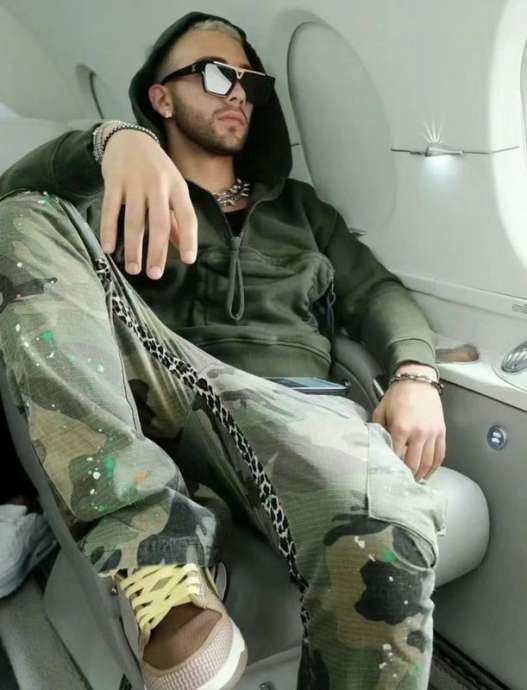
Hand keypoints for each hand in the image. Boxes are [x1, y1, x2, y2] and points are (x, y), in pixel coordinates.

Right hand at [100, 130, 197, 278]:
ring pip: (134, 220)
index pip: (187, 216)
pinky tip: (109, 249)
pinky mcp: (114, 181)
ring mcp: (135, 182)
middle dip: (157, 251)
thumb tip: (182, 248)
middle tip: (154, 274)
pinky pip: (110, 209)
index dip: (189, 239)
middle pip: (159, 223)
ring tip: (133, 269)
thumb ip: (177, 218)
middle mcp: (158, 185)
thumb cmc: (156, 170)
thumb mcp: (172, 189)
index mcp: (177, 188)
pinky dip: (109, 230)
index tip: (188, 260)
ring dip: (133, 248)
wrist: (129, 138)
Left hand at [371, 369, 445, 480]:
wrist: (418, 381)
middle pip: (413, 464)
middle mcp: (419, 433)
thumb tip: (377, 446)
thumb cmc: (398, 395)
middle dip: (406, 476)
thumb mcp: (381, 411)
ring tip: (414, 481)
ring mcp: (432, 433)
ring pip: (428, 463)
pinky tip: (428, 473)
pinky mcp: (441, 432)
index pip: (396, 456)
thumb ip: (378, 430)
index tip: (388, 475)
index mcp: (401, 428)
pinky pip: (440, 455)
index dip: (392, 468)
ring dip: (421, 475)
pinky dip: (434, 467)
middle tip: (401, 483)